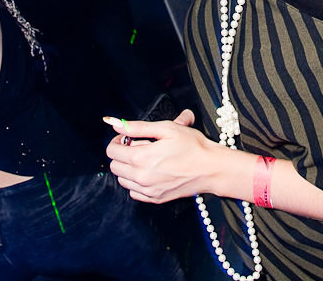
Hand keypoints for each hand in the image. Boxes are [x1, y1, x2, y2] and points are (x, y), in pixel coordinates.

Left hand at [104, 109, 218, 202]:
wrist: (210, 168)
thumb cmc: (192, 146)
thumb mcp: (166, 128)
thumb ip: (137, 127)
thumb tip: (117, 124)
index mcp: (141, 158)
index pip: (112, 151)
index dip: (118, 140)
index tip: (127, 136)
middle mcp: (142, 177)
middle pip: (114, 166)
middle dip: (122, 153)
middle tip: (139, 145)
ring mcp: (148, 190)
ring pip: (122, 180)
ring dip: (128, 168)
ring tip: (146, 158)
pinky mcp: (155, 198)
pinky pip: (134, 192)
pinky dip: (136, 182)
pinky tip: (150, 171)